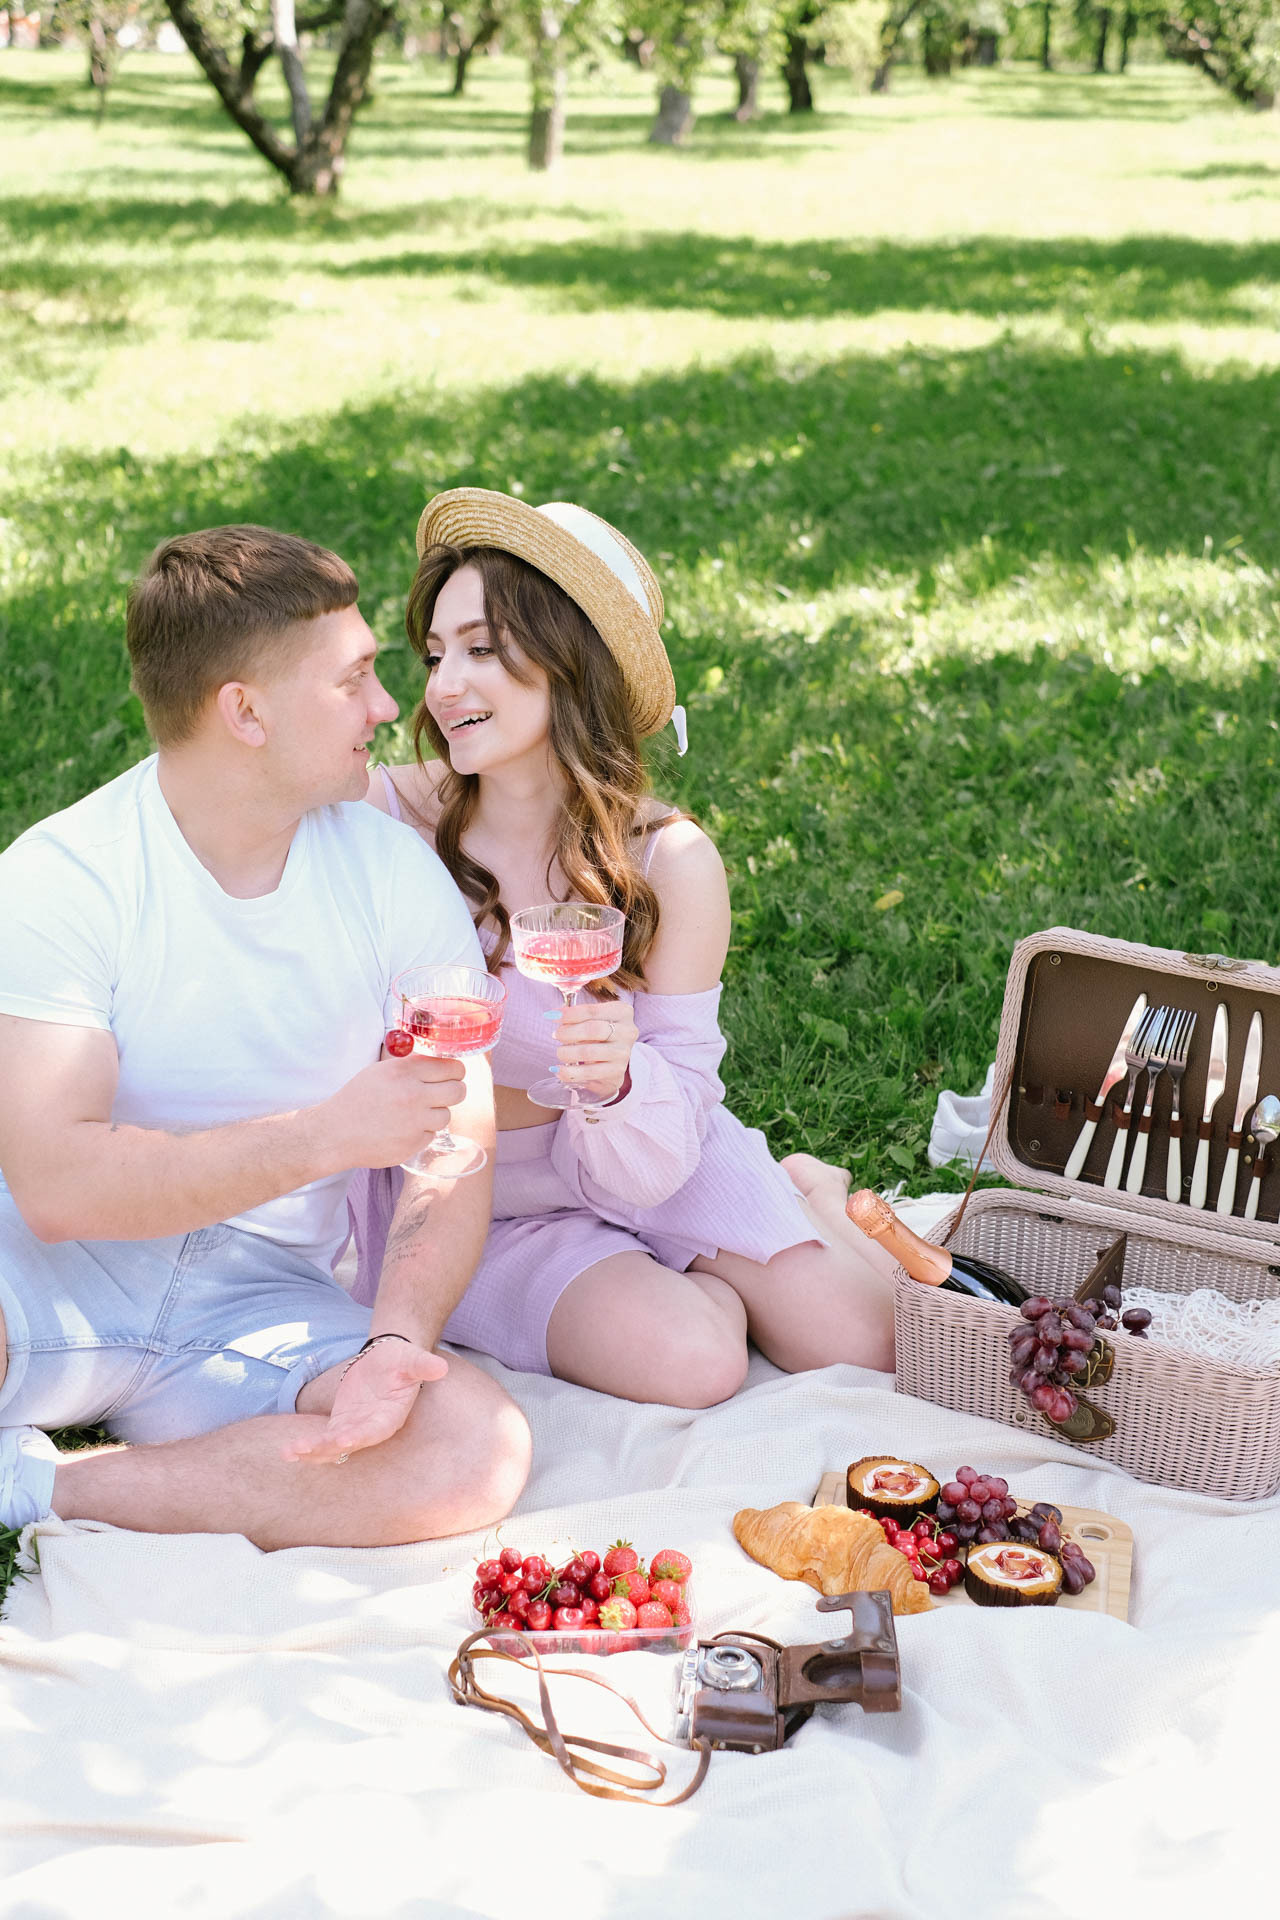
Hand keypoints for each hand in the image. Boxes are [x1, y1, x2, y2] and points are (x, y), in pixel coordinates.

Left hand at [283, 1338, 448, 1464]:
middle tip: (305, 1449)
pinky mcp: (339, 1425)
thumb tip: (440, 1368)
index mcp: (390, 1417)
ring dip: (312, 1451)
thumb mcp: (412, 1359)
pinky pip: (322, 1440)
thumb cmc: (401, 1360)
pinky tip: (287, 1451)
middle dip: (326, 1448)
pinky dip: (306, 1446)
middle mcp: (372, 1429)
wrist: (387, 1359)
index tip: (341, 1439)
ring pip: (331, 1447)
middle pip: (348, 1444)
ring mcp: (354, 1429)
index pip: (374, 1431)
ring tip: (290, 1452)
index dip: (359, 1436)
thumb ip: (422, 1366)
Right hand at [321, 1052, 466, 1169]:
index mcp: (405, 1071)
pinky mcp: (413, 1144)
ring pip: (446, 1115)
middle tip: (443, 1094)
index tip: (453, 1075)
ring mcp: (415, 1121)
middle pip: (459, 1091)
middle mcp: (413, 1094)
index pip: (452, 1067)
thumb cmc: (357, 1098)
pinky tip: (402, 1129)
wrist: (335, 1133)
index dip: (455, 1072)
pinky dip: (421, 1133)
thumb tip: (440, 1062)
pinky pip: (431, 1135)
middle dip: (454, 1091)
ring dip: (435, 1114)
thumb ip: (410, 1066)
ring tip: (414, 1114)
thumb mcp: (380, 1071)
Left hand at [554, 997, 637, 1100]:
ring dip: (567, 1052)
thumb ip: (577, 1015)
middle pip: (592, 1029)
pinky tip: (559, 1070)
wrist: (613, 1062)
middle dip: (568, 1032)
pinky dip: (569, 1071)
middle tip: (556, 1035)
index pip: (592, 1010)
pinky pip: (588, 1072)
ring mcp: (623, 1053)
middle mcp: (627, 1031)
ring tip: (560, 1052)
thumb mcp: (593, 1019)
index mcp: (622, 1012)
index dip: (570, 1013)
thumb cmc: (600, 1035)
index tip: (552, 1015)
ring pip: (589, 1052)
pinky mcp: (616, 1072)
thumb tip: (555, 1013)